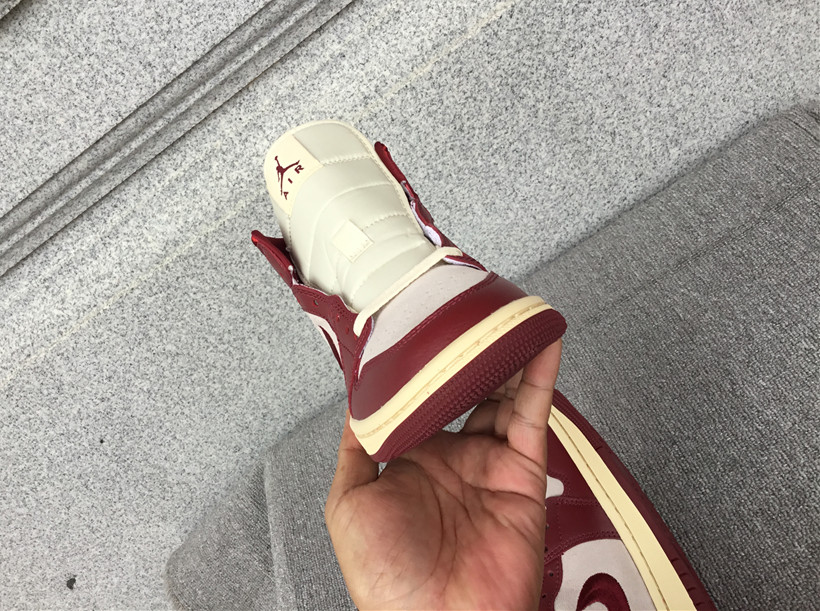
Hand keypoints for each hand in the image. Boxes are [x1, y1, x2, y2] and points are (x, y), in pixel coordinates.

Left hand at [325, 339, 561, 609]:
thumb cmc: (388, 579)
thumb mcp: (349, 505)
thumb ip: (355, 450)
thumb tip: (353, 404)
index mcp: (410, 460)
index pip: (418, 396)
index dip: (419, 362)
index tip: (415, 324)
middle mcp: (451, 456)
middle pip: (463, 387)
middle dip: (465, 350)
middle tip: (463, 308)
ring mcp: (488, 461)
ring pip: (500, 391)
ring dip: (502, 352)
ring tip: (501, 312)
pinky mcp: (522, 470)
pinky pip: (532, 412)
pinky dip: (539, 373)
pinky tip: (538, 341)